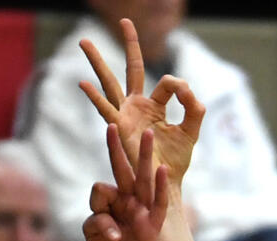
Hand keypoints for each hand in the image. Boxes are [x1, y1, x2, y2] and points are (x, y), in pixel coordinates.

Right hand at [80, 17, 203, 184]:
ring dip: (97, 62)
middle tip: (124, 20)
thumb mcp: (191, 132)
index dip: (179, 86)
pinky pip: (105, 110)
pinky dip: (94, 97)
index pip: (166, 83)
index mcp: (155, 106)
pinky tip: (82, 84)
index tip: (186, 97)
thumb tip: (187, 88)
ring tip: (83, 41)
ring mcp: (126, 115)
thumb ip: (194, 109)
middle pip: (132, 68)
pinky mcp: (120, 129)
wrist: (164, 184)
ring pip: (110, 82)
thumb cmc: (175, 162)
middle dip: (129, 44)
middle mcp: (137, 106)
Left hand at [82, 124, 166, 240]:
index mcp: (114, 202)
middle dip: (118, 148)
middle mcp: (129, 201)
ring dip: (146, 156)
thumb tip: (108, 211)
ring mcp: (143, 211)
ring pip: (144, 179)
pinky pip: (159, 203)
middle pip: (124, 170)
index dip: (99, 201)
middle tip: (113, 123)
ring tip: (148, 133)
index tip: (104, 225)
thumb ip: (95, 217)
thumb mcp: (93, 232)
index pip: (102, 188)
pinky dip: (161, 187)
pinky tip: (163, 170)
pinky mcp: (153, 224)